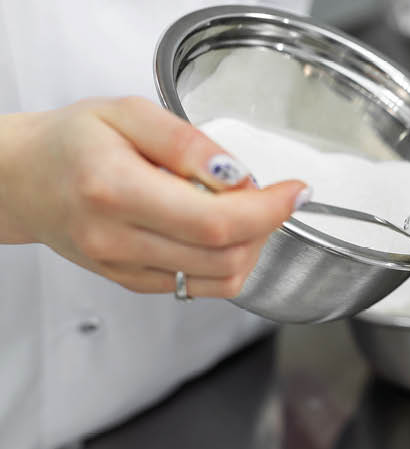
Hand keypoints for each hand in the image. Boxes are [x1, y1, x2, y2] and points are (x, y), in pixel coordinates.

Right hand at [0, 96, 307, 297]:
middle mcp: (118, 239)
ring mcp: (125, 269)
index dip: (269, 210)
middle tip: (270, 195)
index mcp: (116, 189)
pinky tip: (218, 231)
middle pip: (225, 255)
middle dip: (265, 226)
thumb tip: (237, 174)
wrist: (22, 179)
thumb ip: (187, 143)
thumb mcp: (127, 113)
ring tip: (242, 211)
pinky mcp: (134, 284)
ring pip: (220, 280)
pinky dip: (226, 262)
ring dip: (251, 247)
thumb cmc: (72, 141)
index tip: (295, 191)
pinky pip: (201, 287)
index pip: (216, 220)